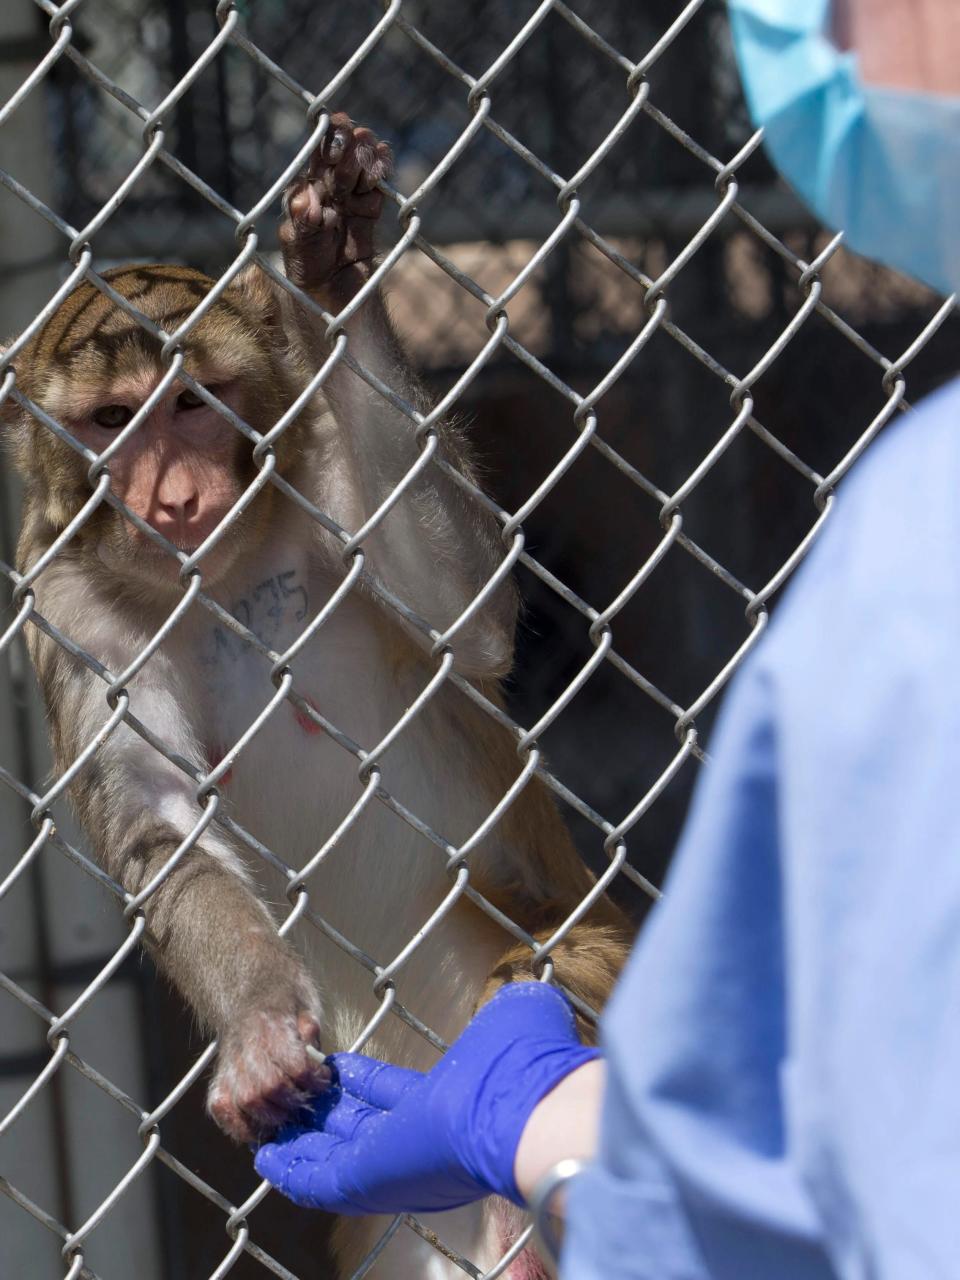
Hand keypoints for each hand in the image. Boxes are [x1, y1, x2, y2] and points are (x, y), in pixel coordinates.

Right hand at [254, 981, 599, 1214]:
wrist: (532, 1113)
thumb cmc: (528, 1063)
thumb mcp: (518, 1016)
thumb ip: (512, 1007)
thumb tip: (527, 990)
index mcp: (449, 1104)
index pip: (395, 1096)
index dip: (363, 1083)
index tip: (336, 1068)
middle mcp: (421, 1140)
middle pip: (360, 1130)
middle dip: (326, 1118)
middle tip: (291, 1101)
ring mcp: (395, 1164)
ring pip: (336, 1158)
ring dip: (302, 1146)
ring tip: (268, 1133)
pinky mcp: (372, 1180)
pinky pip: (323, 1180)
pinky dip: (295, 1170)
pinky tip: (269, 1157)